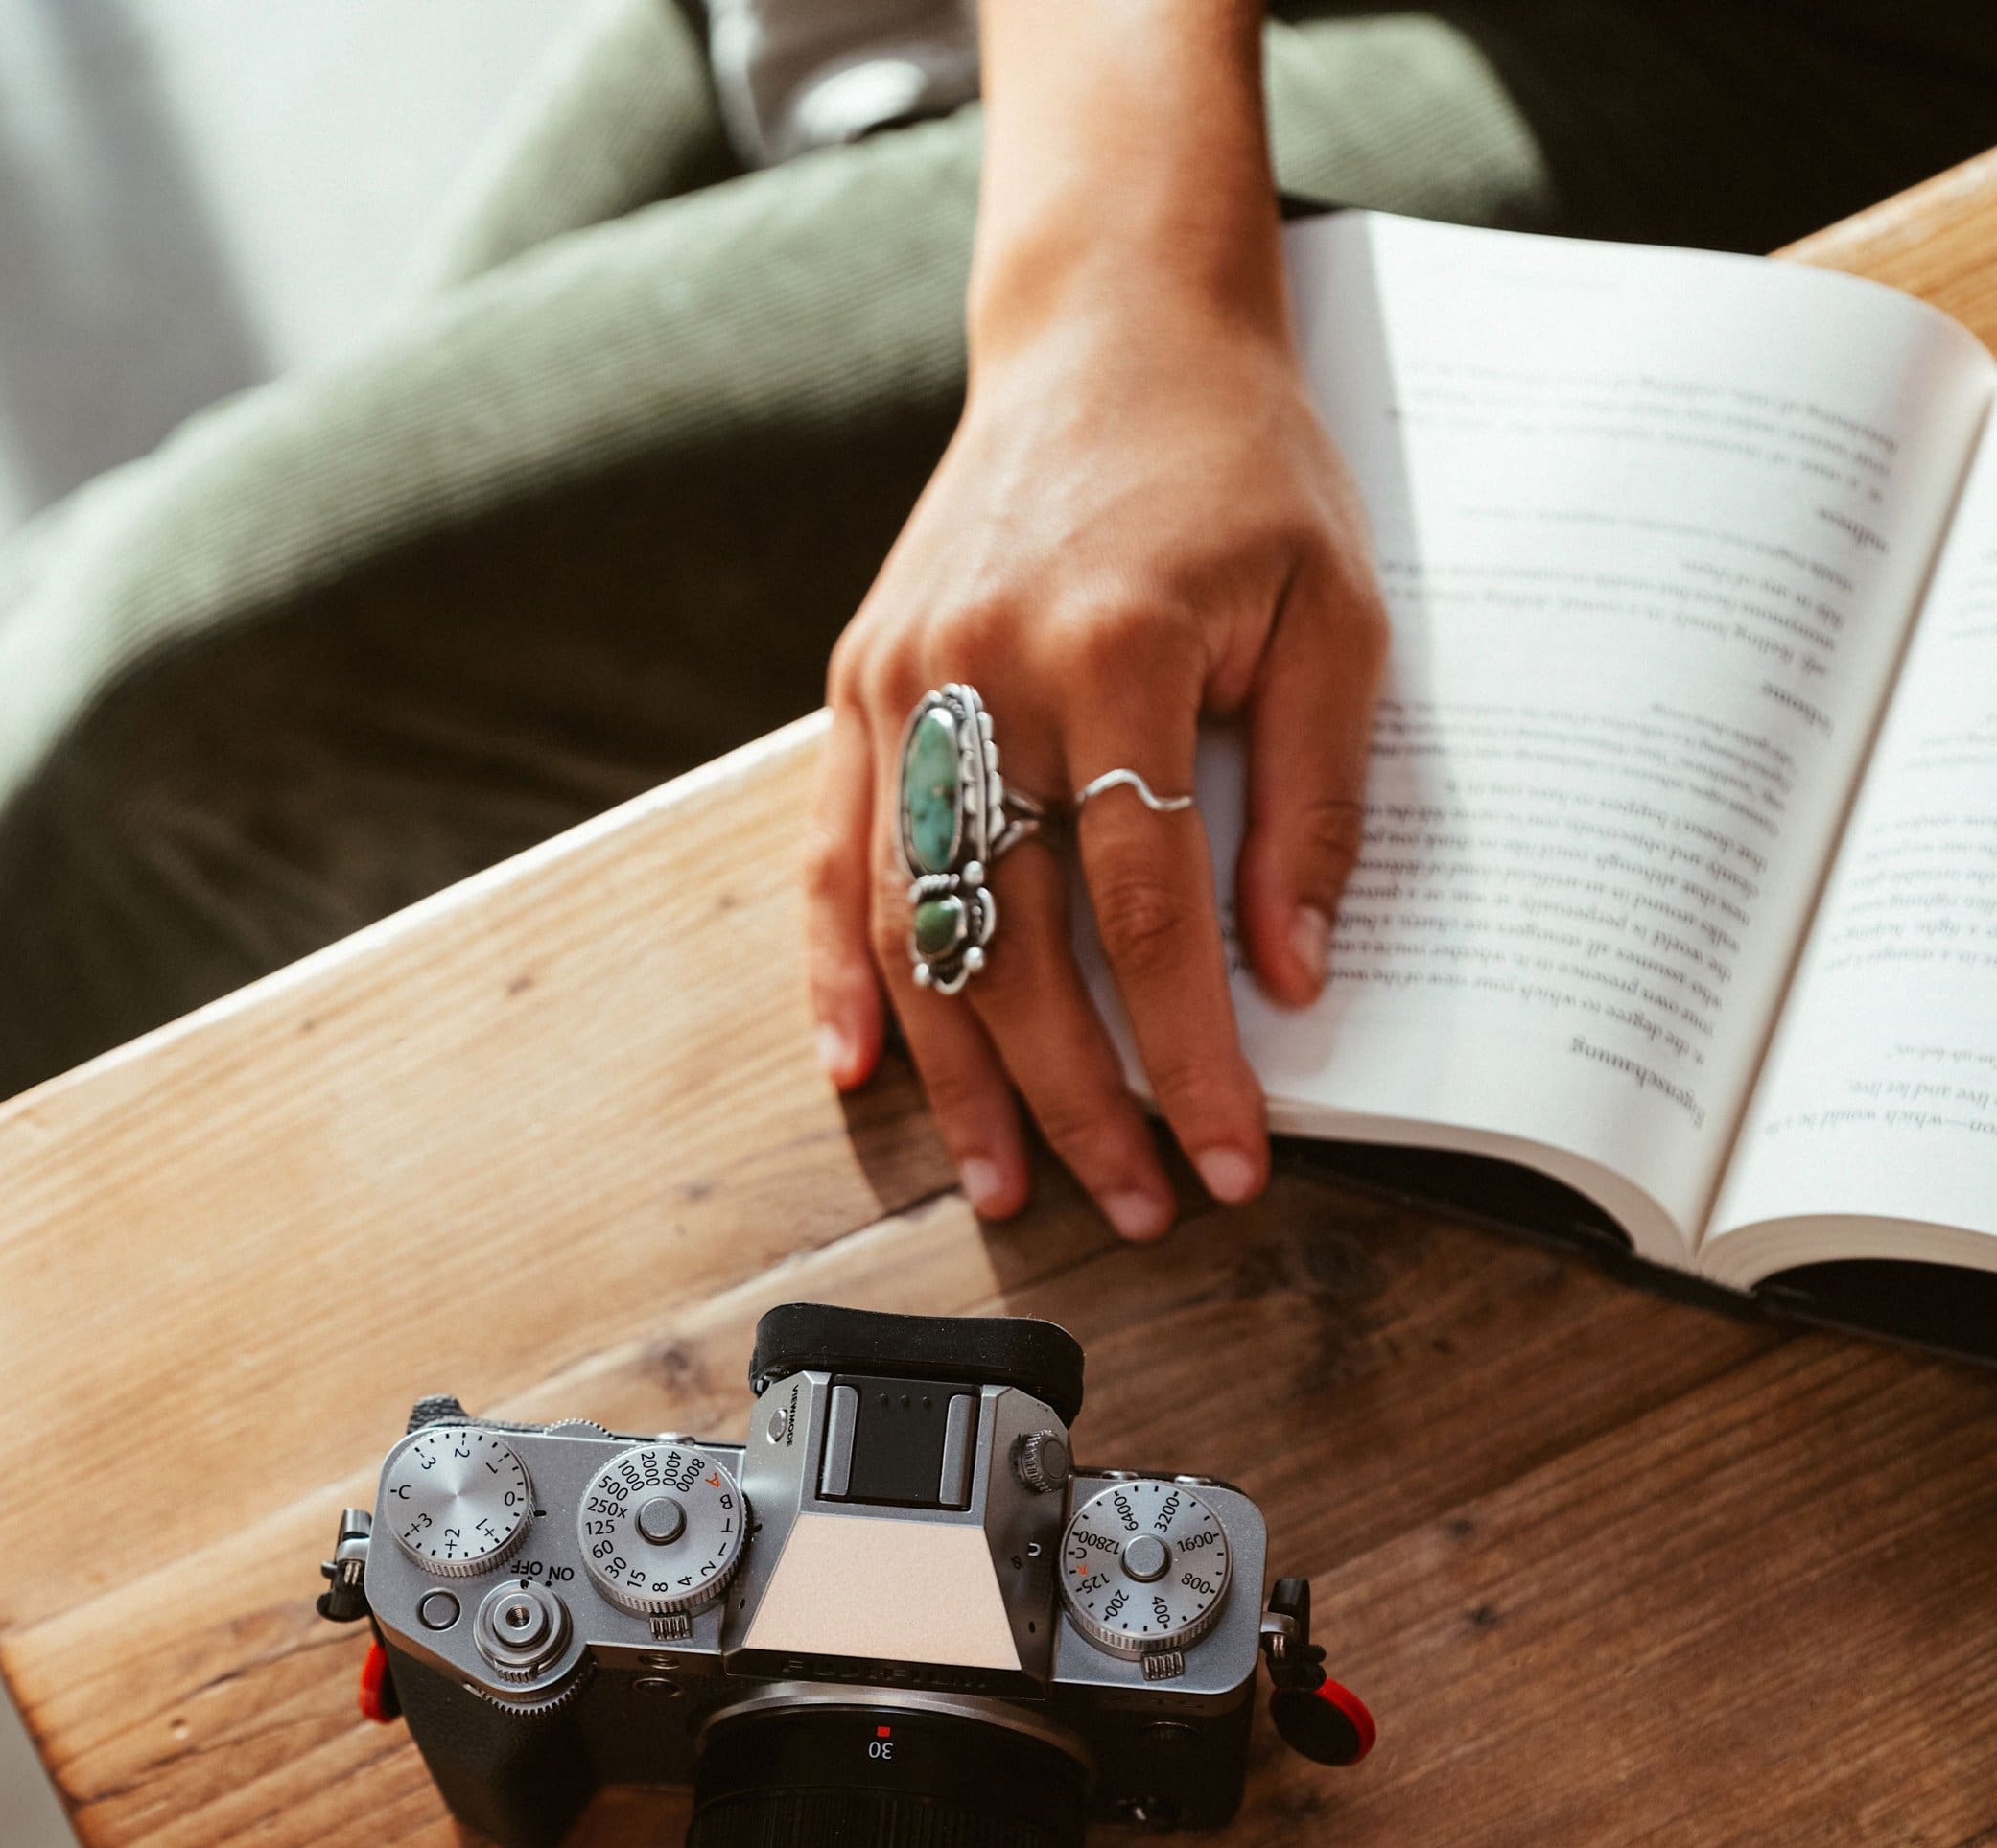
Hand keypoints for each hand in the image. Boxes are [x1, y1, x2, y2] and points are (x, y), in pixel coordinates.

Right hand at [806, 277, 1386, 1241]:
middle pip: (1018, 945)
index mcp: (1117, 648)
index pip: (1151, 909)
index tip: (1229, 1155)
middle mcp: (986, 671)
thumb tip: (1291, 976)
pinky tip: (862, 1069)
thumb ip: (1318, 800)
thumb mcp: (1336, 615)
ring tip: (1007, 1179)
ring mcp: (904, 681)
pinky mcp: (858, 684)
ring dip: (959, 1074)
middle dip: (1077, 1098)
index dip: (1187, 1052)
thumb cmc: (1238, 472)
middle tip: (1133, 1201)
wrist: (1112, 329)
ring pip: (914, 925)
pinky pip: (827, 857)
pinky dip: (836, 973)